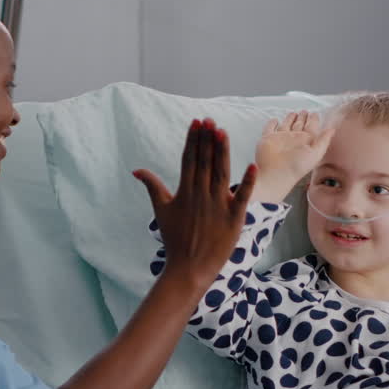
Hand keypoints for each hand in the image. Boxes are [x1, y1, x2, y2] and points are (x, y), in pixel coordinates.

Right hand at [134, 118, 256, 287]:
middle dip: (207, 140)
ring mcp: (218, 206)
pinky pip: (242, 197)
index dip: (194, 140)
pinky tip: (251, 166)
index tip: (197, 122)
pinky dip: (247, 183)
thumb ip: (152, 187)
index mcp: (185, 192)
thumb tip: (137, 170)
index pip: (190, 160)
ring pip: (221, 173)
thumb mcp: (161, 210)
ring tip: (222, 132)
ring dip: (222, 152)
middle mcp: (201, 196)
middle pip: (205, 162)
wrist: (188, 268)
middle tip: (210, 120)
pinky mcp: (234, 218)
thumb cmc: (175, 239)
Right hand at [253, 110, 334, 203]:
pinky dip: (272, 123)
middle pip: (299, 125)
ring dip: (290, 118)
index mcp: (305, 141)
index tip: (315, 114)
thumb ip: (324, 140)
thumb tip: (332, 129)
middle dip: (302, 118)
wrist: (276, 174)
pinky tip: (275, 120)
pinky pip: (269, 128)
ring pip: (286, 125)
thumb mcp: (316, 153)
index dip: (313, 120)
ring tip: (294, 113)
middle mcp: (294, 139)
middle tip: (305, 111)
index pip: (311, 127)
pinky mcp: (268, 138)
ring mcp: (280, 138)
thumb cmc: (296, 166)